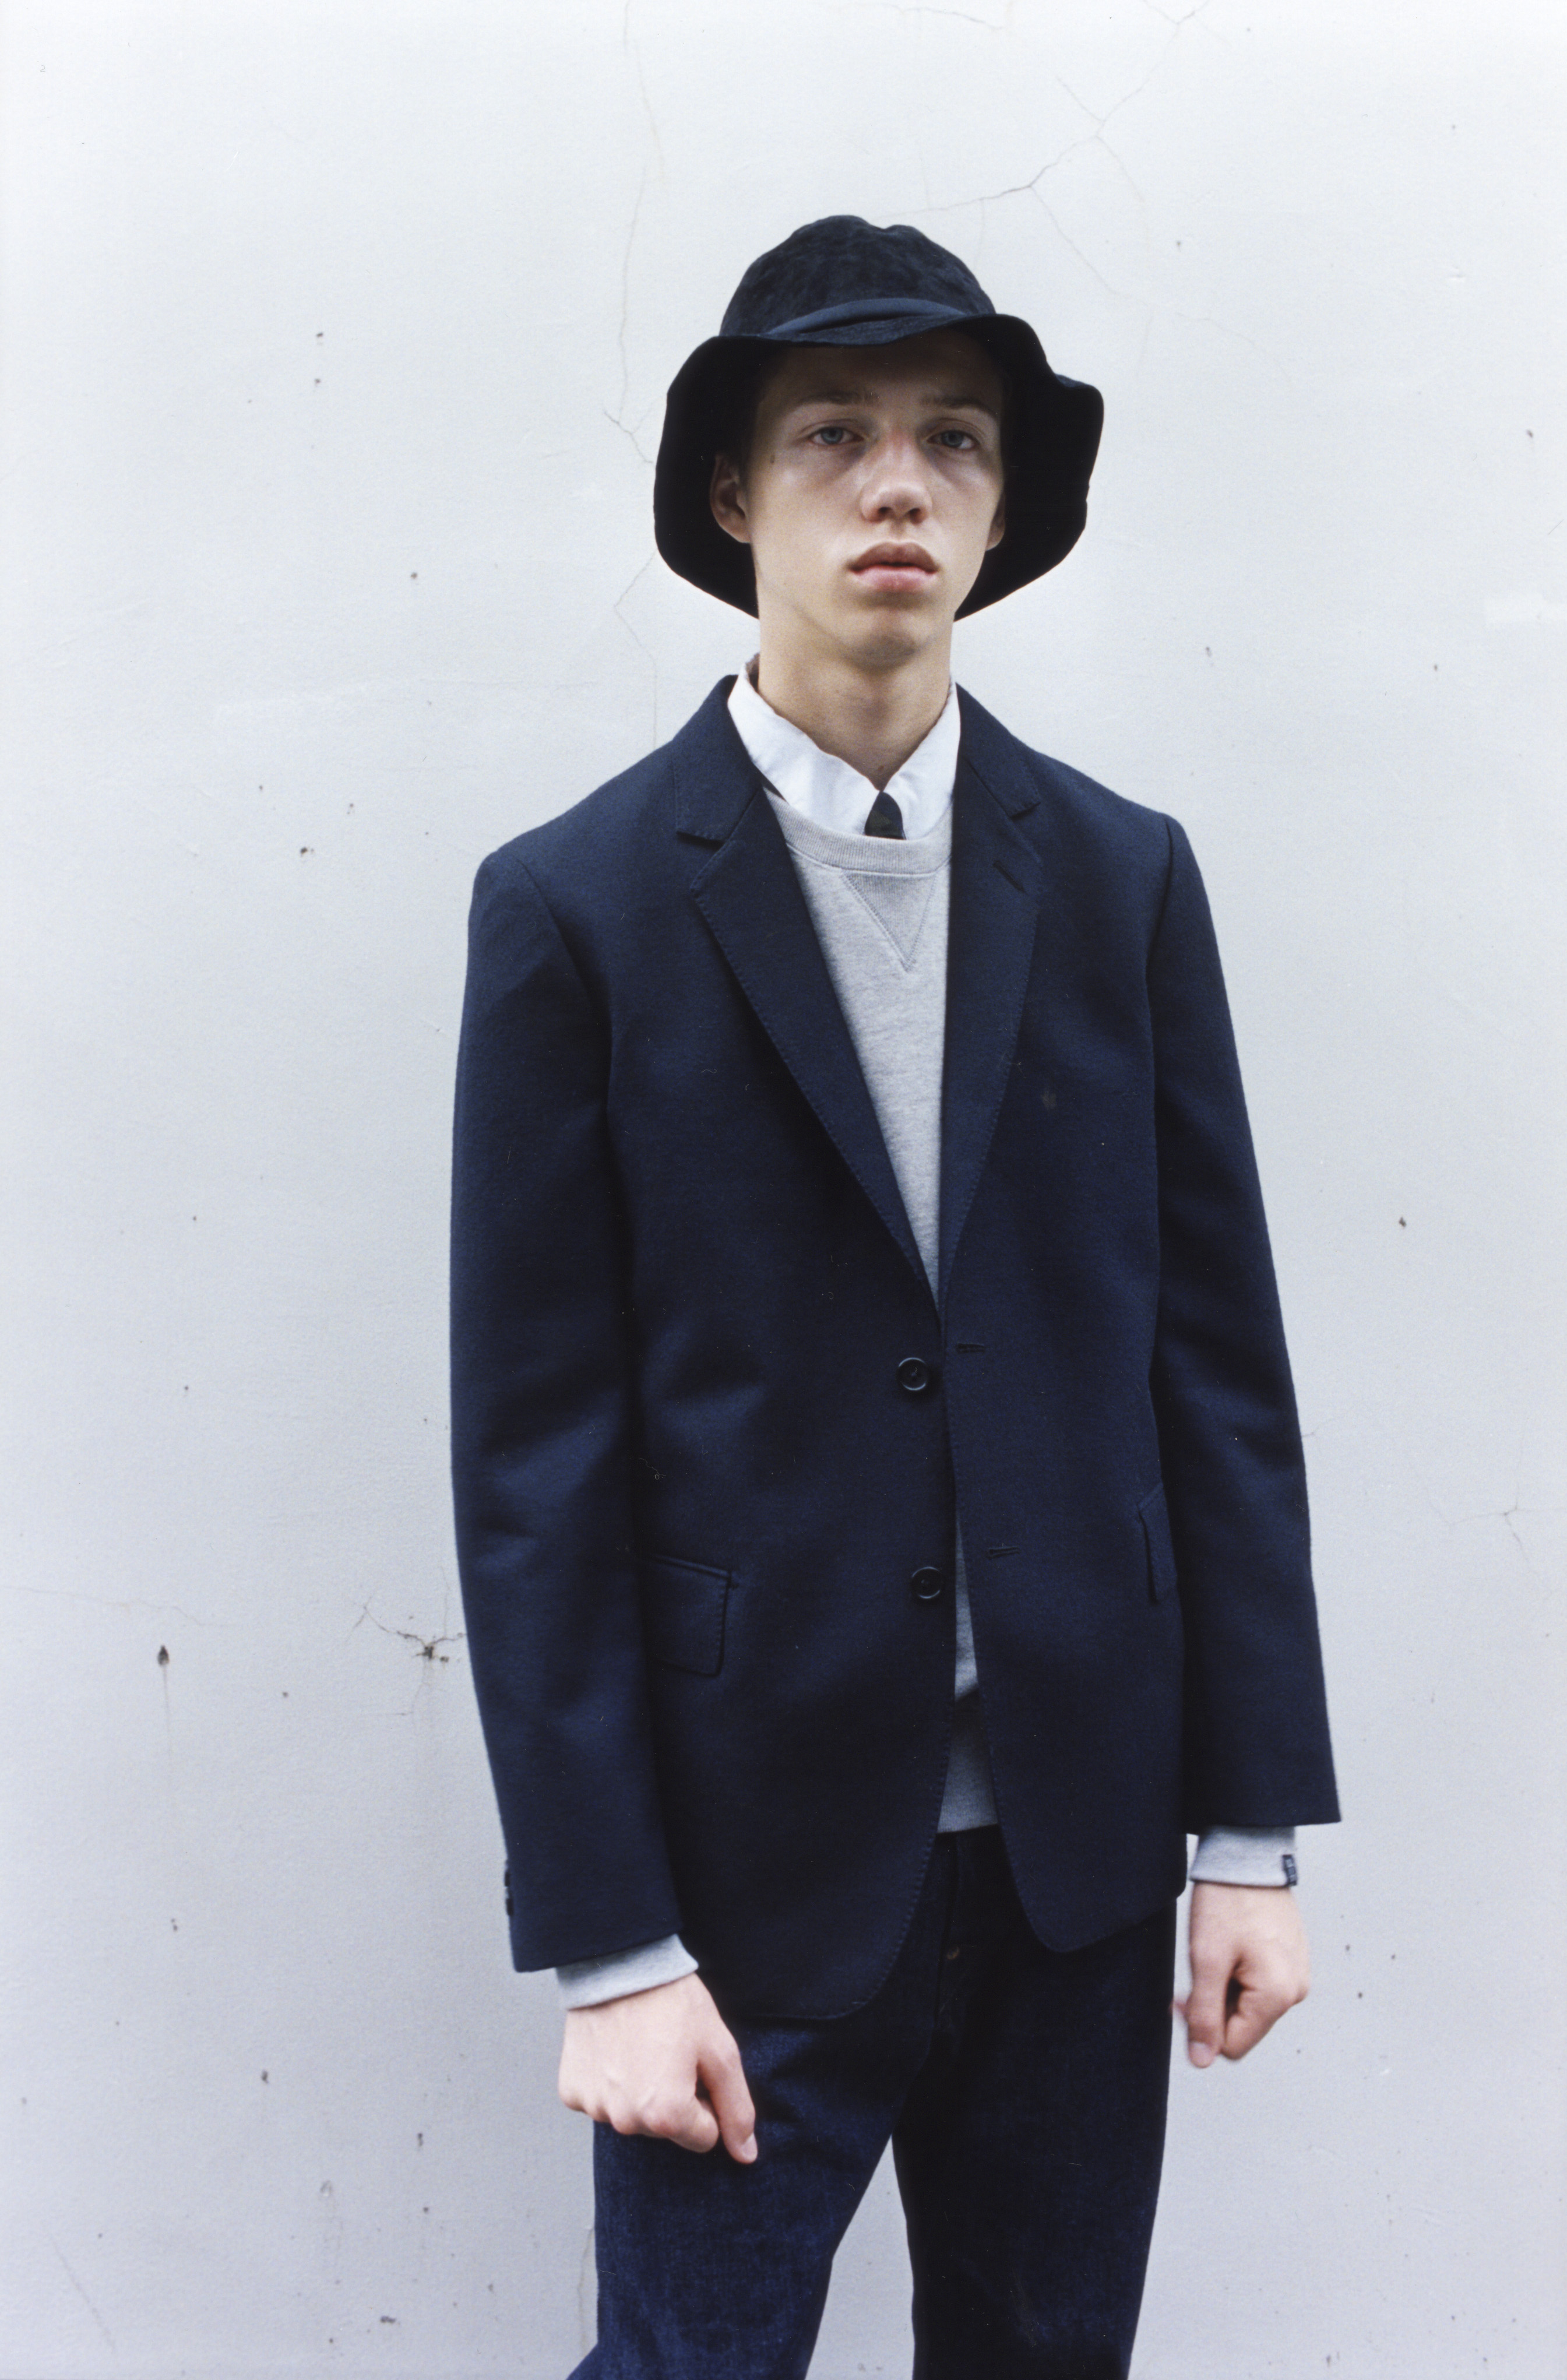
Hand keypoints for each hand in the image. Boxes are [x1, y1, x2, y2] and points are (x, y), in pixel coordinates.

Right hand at [558, 1971, 757, 2161]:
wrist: (621, 1964)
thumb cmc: (674, 2004)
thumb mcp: (719, 2051)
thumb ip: (737, 2108)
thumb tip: (746, 2155)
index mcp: (667, 2117)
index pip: (704, 2138)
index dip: (706, 2100)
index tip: (695, 2066)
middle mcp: (627, 2122)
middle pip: (666, 2130)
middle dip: (673, 2099)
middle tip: (668, 2053)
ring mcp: (595, 2108)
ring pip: (632, 2117)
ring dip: (640, 2092)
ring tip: (641, 2047)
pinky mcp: (571, 2092)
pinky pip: (600, 2101)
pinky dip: (609, 2083)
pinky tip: (615, 2050)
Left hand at [1176, 1881, 1310, 2067]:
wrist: (1247, 1856)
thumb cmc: (1228, 1902)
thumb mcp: (1207, 1960)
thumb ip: (1205, 2014)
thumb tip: (1203, 2059)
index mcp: (1279, 1996)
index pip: (1234, 2046)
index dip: (1202, 2027)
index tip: (1185, 1996)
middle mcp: (1295, 1991)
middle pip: (1242, 2026)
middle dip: (1213, 2005)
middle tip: (1196, 1970)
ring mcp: (1295, 1974)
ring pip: (1248, 2005)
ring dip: (1224, 1988)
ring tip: (1215, 1953)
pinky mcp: (1290, 1960)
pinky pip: (1259, 1985)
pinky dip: (1238, 1975)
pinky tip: (1229, 1948)